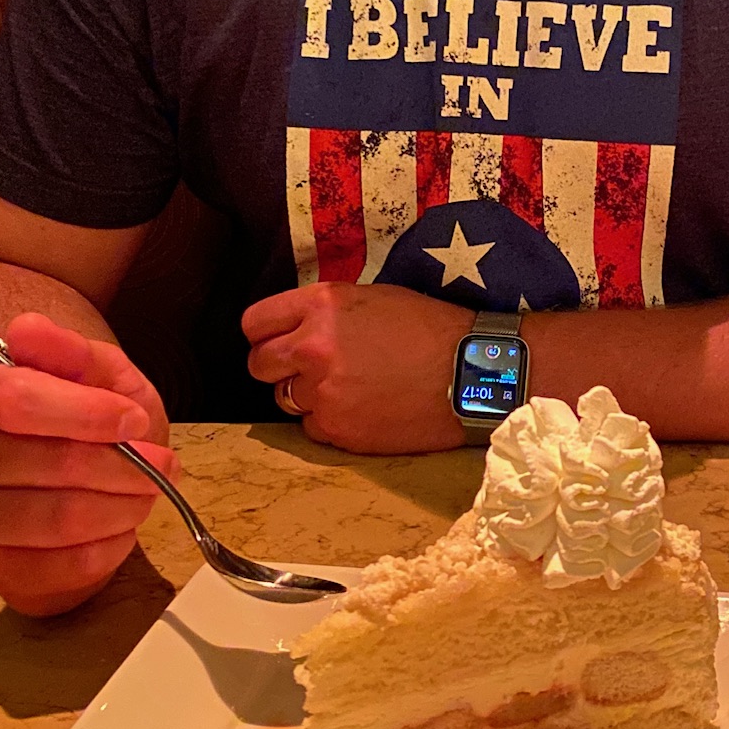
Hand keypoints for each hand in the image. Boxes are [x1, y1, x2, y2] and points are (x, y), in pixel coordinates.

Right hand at [0, 311, 177, 617]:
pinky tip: (118, 532)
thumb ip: (72, 351)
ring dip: (119, 510)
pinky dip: (102, 553)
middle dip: (123, 467)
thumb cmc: (90, 416)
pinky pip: (52, 570)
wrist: (72, 471)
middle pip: (47, 464)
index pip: (17, 400)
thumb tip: (27, 327)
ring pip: (53, 520)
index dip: (86, 413)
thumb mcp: (100, 374)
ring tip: (145, 496)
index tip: (134, 420)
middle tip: (162, 467)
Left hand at [242, 282, 465, 451]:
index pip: (255, 323)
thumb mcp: (374, 298)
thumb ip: (327, 312)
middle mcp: (313, 347)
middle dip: (277, 367)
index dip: (264, 333)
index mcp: (322, 305)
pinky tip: (365, 409)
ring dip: (306, 395)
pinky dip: (332, 421)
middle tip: (305, 368)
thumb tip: (297, 328)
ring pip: (285, 400)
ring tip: (346, 388)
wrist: (473, 372)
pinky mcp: (340, 430)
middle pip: (260, 364)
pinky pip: (314, 428)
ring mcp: (324, 392)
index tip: (275, 340)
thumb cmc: (431, 328)